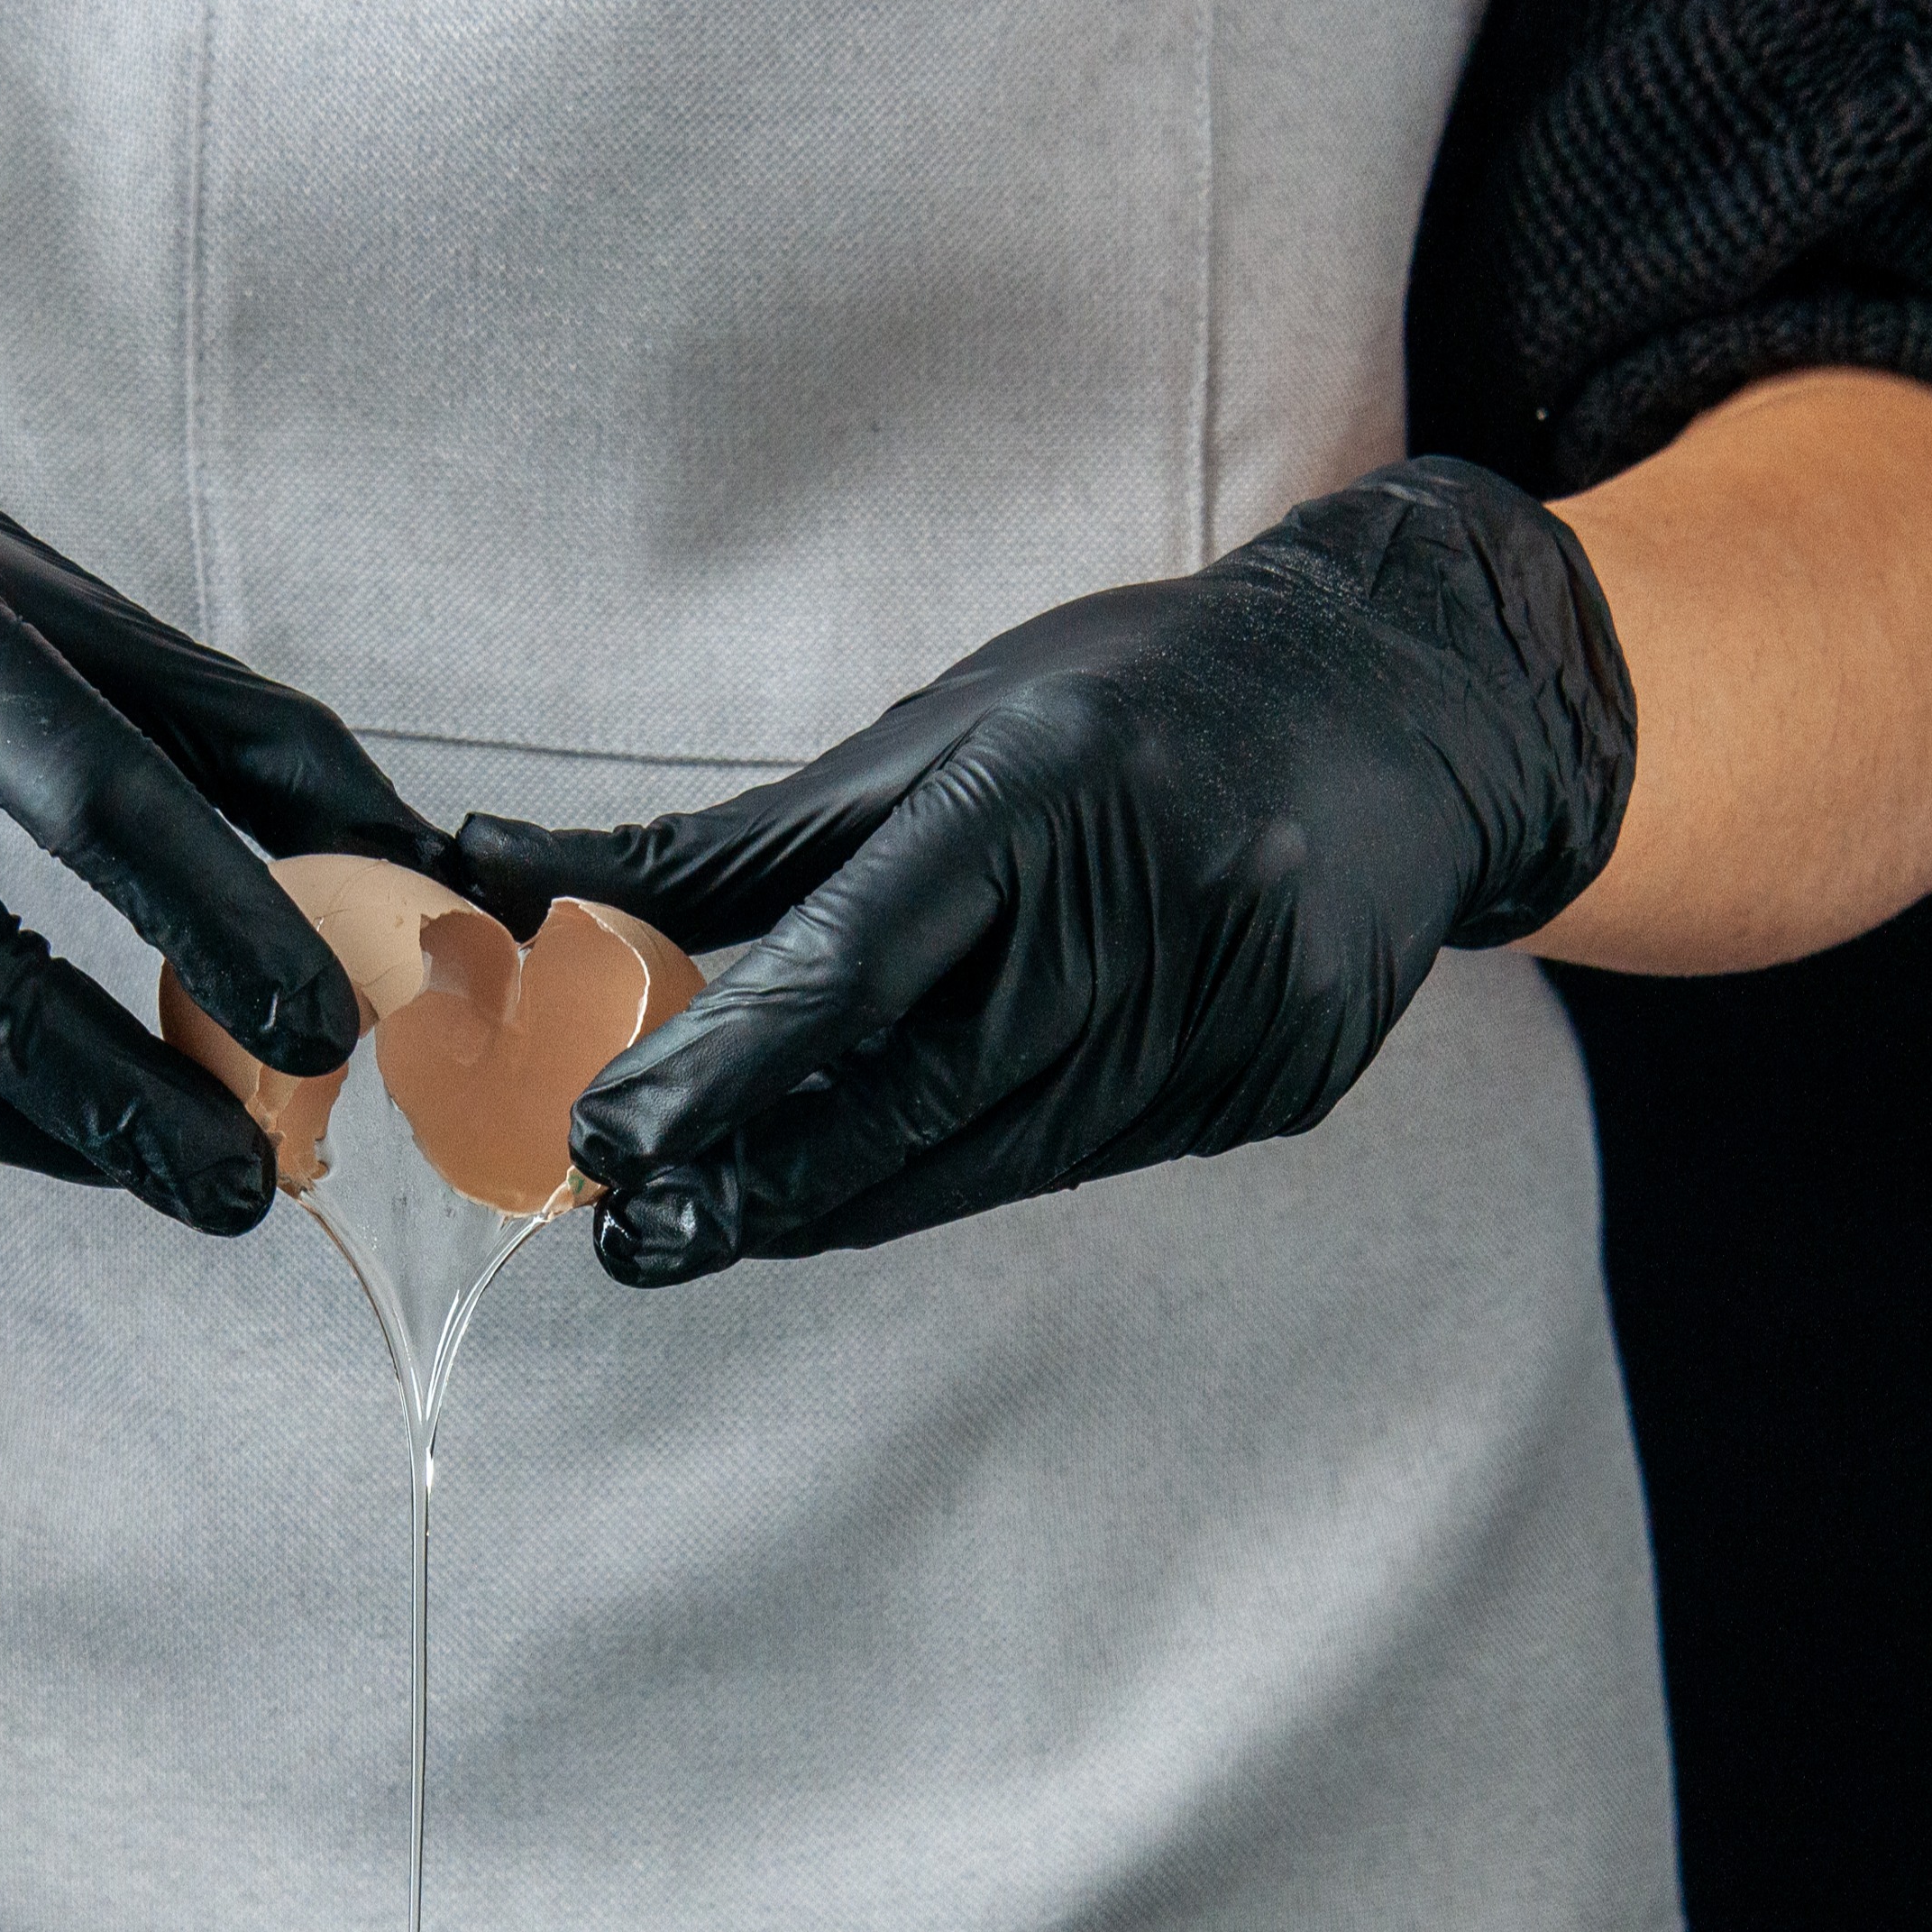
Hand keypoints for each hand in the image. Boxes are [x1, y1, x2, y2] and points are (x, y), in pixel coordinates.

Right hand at [0, 324, 443, 1232]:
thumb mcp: (25, 585)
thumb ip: (211, 718)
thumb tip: (397, 851)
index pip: (86, 789)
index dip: (214, 921)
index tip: (320, 1031)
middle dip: (120, 1101)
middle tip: (244, 1185)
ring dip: (37, 1126)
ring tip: (159, 1165)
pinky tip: (14, 1102)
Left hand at [451, 456, 1635, 1284]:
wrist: (1413, 706)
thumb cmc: (1137, 700)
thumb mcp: (944, 728)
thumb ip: (745, 841)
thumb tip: (518, 876)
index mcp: (1048, 786)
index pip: (858, 961)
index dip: (724, 1067)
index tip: (609, 1136)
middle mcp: (1150, 904)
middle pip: (917, 1098)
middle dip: (762, 1176)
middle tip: (634, 1230)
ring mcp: (1230, 1009)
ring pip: (994, 1156)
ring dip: (853, 1194)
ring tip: (736, 1211)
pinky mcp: (1276, 1083)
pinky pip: (1092, 1151)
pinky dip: (988, 1159)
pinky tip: (924, 1151)